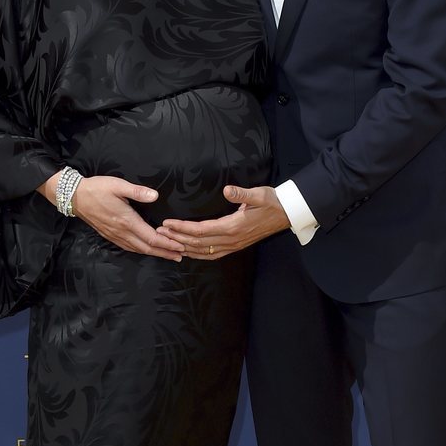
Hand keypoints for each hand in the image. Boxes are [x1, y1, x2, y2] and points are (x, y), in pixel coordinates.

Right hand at [37, 173, 183, 259]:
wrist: (74, 196)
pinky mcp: (109, 235)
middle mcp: (122, 232)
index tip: (180, 247)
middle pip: (147, 247)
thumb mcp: (118, 185)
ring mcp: (115, 236)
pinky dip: (141, 251)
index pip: (151, 237)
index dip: (167, 244)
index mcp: (127, 221)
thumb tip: (155, 195)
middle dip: (165, 253)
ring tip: (168, 255)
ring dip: (154, 253)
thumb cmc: (97, 188)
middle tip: (180, 256)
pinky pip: (128, 247)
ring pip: (138, 249)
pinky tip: (146, 250)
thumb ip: (137, 191)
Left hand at [159, 185, 288, 258]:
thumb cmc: (271, 201)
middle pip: (198, 243)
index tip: (167, 223)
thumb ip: (242, 193)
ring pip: (203, 251)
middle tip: (158, 233)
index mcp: (233, 227)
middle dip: (176, 238)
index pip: (201, 230)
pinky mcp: (235, 246)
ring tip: (167, 242)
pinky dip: (197, 254)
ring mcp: (233, 245)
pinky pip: (212, 255)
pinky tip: (188, 252)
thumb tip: (228, 190)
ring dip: (184, 248)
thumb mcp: (258, 194)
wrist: (286, 213)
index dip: (182, 228)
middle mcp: (231, 240)